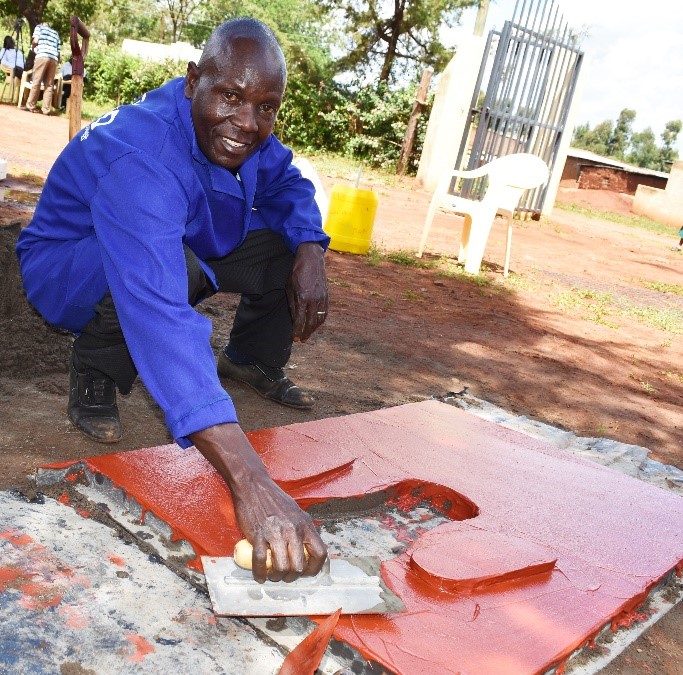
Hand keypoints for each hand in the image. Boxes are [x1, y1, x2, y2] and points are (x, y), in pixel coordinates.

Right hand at [189, 423, 326, 582]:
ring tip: (273, 576)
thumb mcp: (296, 511)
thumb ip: (303, 527)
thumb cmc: (274, 499)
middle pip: (299, 565)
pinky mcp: (258, 535)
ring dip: (277, 577)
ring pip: (281, 567)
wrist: (253, 486)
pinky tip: (260, 576)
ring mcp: (275, 533)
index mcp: (305, 524)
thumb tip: (308, 546)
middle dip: (293, 576)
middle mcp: (293, 530)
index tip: (306, 573)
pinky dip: (260, 573)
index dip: (315, 568)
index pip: (320, 553)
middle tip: (286, 576)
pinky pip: (260, 562)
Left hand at [286, 242, 327, 341]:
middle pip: (311, 322)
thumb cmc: (297, 272)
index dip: (296, 331)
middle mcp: (314, 300)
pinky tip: (316, 324)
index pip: (299, 319)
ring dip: (314, 329)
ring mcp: (322, 298)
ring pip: (320, 319)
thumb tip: (293, 317)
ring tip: (308, 334)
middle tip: (301, 340)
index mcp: (303, 297)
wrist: (312, 259)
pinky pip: (325, 312)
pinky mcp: (327, 296)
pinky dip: (321, 320)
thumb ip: (291, 303)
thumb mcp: (289, 287)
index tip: (294, 338)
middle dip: (306, 333)